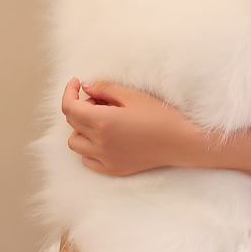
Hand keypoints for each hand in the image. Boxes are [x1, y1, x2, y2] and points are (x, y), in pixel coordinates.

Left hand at [62, 78, 201, 175]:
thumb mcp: (133, 95)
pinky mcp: (112, 169)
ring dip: (81, 128)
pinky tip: (104, 138)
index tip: (77, 83)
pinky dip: (88, 147)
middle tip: (101, 99)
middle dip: (80, 106)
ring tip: (101, 119)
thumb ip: (105, 89)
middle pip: (72, 122)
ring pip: (75, 143)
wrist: (180, 142)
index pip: (70, 107)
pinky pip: (87, 159)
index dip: (69, 92)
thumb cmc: (160, 116)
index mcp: (102, 122)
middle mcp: (99, 143)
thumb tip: (86, 87)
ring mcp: (105, 159)